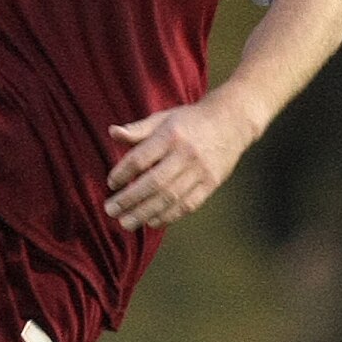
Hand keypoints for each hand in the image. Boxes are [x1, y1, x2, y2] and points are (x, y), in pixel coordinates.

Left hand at [104, 96, 253, 231]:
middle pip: (153, 183)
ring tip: (126, 223)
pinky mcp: (211, 183)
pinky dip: (169, 216)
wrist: (231, 121)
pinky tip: (152, 222)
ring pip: (170, 198)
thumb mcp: (163, 118)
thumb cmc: (190, 120)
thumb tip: (112, 133)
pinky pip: (188, 205)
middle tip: (110, 210)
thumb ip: (138, 129)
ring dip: (145, 213)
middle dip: (129, 200)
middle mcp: (185, 154)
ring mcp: (200, 170)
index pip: (141, 159)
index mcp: (170, 135)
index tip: (111, 184)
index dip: (122, 173)